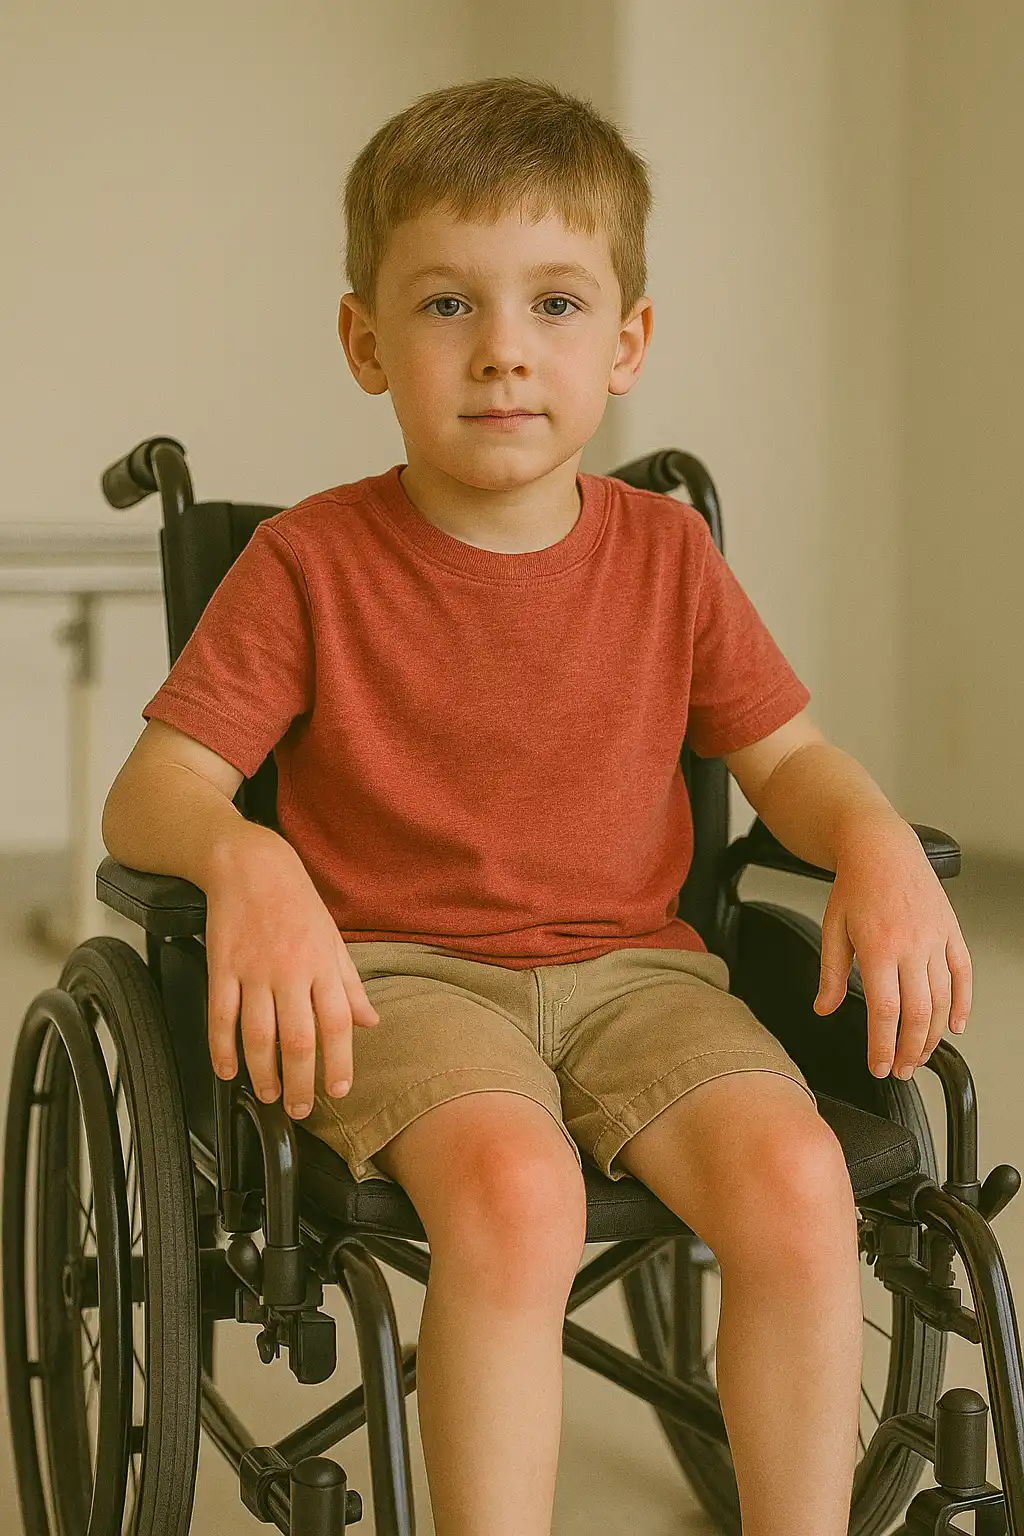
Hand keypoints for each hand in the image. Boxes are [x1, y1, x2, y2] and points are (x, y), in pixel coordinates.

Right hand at [204, 828, 379, 1117]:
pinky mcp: (222, 966)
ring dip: (263, 1074)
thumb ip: (350, 985)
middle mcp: (291, 971)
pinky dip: (223, 1049)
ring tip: (268, 1096)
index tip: (338, 1091)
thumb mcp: (332, 939)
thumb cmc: (296, 902)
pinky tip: (228, 1071)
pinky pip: (221, 1016)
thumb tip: (370, 1023)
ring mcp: (254, 970)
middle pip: (298, 1040)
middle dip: (301, 1082)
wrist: (250, 864)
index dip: (339, 1062)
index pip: (337, 1024)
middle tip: (301, 1109)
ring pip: (259, 1035)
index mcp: (322, 965)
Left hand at [812, 813, 972, 1078]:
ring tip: (919, 1055)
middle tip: (899, 1070)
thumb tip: (824, 1009)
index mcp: (878, 948)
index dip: (882, 1045)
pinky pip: (962, 975)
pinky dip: (962, 1004)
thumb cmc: (854, 886)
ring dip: (933, 1035)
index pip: (884, 1011)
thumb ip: (831, 975)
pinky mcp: (951, 932)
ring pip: (943, 1000)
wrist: (881, 848)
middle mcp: (911, 946)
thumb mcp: (832, 929)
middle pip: (917, 1013)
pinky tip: (955, 1026)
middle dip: (909, 1050)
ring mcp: (935, 939)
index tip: (878, 1067)